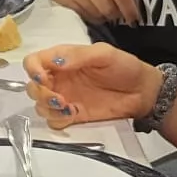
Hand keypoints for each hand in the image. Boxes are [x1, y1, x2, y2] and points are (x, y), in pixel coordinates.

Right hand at [22, 43, 162, 129]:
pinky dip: (58, 120)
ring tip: (69, 108)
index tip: (44, 79)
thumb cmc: (125, 67)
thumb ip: (78, 56)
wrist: (143, 92)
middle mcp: (59, 78)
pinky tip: (74, 114)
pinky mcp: (72, 116)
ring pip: (40, 106)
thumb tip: (56, 62)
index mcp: (63, 59)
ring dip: (48, 108)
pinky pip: (53, 121)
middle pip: (32, 87)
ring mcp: (64, 98)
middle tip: (59, 99)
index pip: (33, 62)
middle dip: (40, 94)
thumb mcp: (104, 54)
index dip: (32, 71)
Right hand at [44, 0, 139, 25]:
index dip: (129, 9)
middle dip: (116, 14)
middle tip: (118, 14)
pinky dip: (91, 16)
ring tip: (104, 11)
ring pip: (96, 15)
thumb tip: (127, 4)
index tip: (135, 17)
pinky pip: (83, 15)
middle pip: (108, 8)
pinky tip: (92, 10)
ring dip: (103, 16)